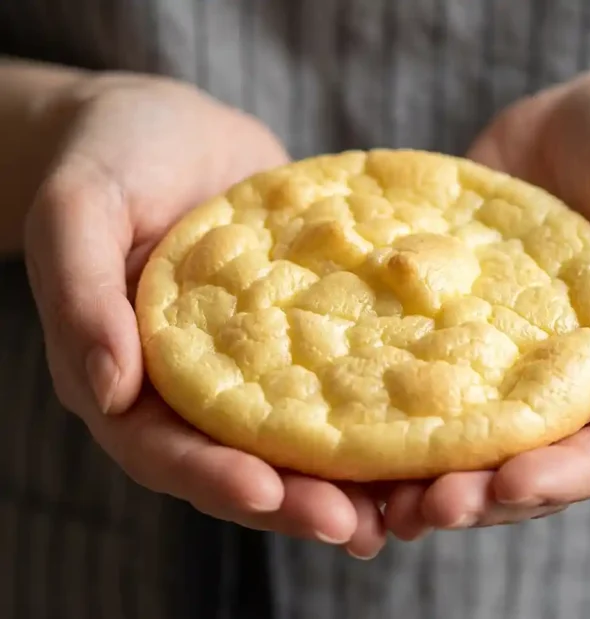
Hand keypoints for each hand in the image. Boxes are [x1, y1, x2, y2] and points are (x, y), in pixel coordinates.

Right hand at [24, 74, 385, 558]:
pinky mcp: (297, 334)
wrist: (174, 127)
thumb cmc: (115, 157)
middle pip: (240, 462)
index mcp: (131, 374)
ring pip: (294, 438)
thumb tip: (109, 388)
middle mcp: (193, 385)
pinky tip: (418, 433)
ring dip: (343, 478)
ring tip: (400, 507)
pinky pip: (333, 380)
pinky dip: (370, 414)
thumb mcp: (79, 208)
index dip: (214, 478)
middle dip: (295, 500)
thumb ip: (81, 294)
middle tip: (355, 527)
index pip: (165, 450)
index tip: (270, 495)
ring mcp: (250, 363)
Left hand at [385, 71, 589, 537]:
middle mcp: (572, 384)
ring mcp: (511, 361)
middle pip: (531, 464)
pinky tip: (351, 424)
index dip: (558, 480)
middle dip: (479, 495)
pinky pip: (430, 377)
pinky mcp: (464, 331)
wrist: (589, 119)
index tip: (503, 487)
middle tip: (421, 510)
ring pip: (473, 438)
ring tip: (376, 497)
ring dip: (428, 473)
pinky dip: (396, 411)